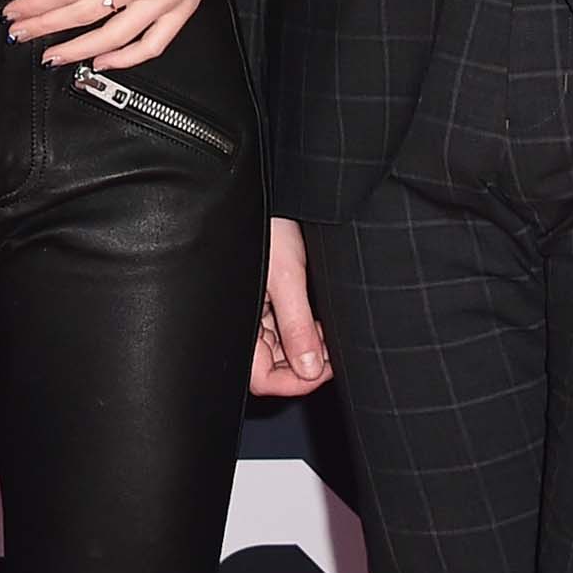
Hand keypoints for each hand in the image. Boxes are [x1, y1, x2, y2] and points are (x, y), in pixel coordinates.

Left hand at [1, 0, 249, 66]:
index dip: (36, 5)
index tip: (16, 12)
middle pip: (83, 14)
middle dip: (45, 27)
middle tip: (21, 34)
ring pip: (114, 38)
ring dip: (77, 51)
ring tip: (52, 55)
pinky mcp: (182, 9)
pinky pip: (152, 45)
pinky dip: (126, 59)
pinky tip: (103, 60)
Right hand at [250, 216, 331, 396]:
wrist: (272, 189)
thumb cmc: (265, 223)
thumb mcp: (287, 277)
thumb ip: (297, 327)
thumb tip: (310, 369)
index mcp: (238, 320)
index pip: (263, 378)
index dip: (296, 382)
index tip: (325, 370)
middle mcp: (243, 318)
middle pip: (274, 365)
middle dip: (307, 360)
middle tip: (333, 347)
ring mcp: (255, 309)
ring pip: (283, 346)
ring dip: (309, 342)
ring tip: (327, 325)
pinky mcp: (266, 295)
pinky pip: (285, 324)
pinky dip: (306, 324)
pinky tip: (318, 312)